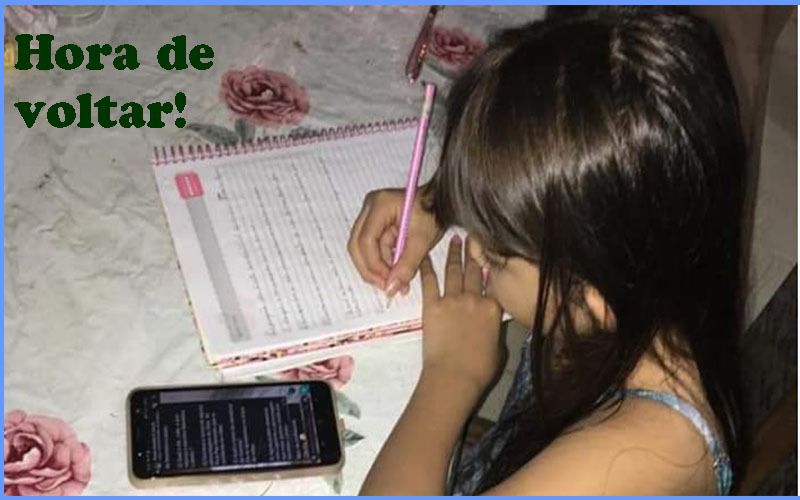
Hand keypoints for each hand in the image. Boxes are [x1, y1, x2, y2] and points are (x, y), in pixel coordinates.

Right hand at [348, 188, 441, 296]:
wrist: (443, 203)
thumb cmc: (435, 212)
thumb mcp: (422, 240)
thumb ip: (406, 265)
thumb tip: (391, 288)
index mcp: (380, 205)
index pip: (366, 240)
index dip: (374, 265)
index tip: (387, 282)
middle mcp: (370, 208)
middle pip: (358, 245)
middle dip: (371, 269)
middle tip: (387, 286)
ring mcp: (371, 215)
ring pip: (364, 249)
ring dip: (379, 268)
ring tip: (397, 282)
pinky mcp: (376, 224)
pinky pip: (373, 248)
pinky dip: (384, 262)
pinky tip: (397, 272)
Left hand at [419, 235, 503, 394]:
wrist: (454, 376)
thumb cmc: (480, 369)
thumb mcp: (498, 347)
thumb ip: (495, 328)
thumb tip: (492, 322)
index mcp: (494, 308)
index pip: (494, 281)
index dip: (492, 264)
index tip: (491, 251)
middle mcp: (474, 298)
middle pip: (474, 270)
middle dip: (474, 251)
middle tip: (473, 236)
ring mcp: (452, 300)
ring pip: (454, 271)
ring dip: (454, 254)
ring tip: (454, 240)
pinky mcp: (432, 306)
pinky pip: (429, 282)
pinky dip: (426, 267)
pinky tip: (425, 255)